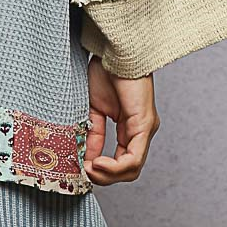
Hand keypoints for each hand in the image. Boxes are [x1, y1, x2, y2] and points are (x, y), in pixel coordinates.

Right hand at [84, 54, 159, 183]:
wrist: (114, 49)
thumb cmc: (105, 71)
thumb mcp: (95, 108)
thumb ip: (94, 133)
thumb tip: (86, 158)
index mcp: (130, 127)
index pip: (121, 161)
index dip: (101, 171)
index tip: (81, 168)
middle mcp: (142, 131)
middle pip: (128, 170)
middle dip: (104, 177)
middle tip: (84, 173)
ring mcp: (146, 128)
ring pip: (132, 169)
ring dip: (108, 175)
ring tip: (89, 169)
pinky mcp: (144, 124)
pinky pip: (133, 158)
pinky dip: (115, 167)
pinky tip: (98, 163)